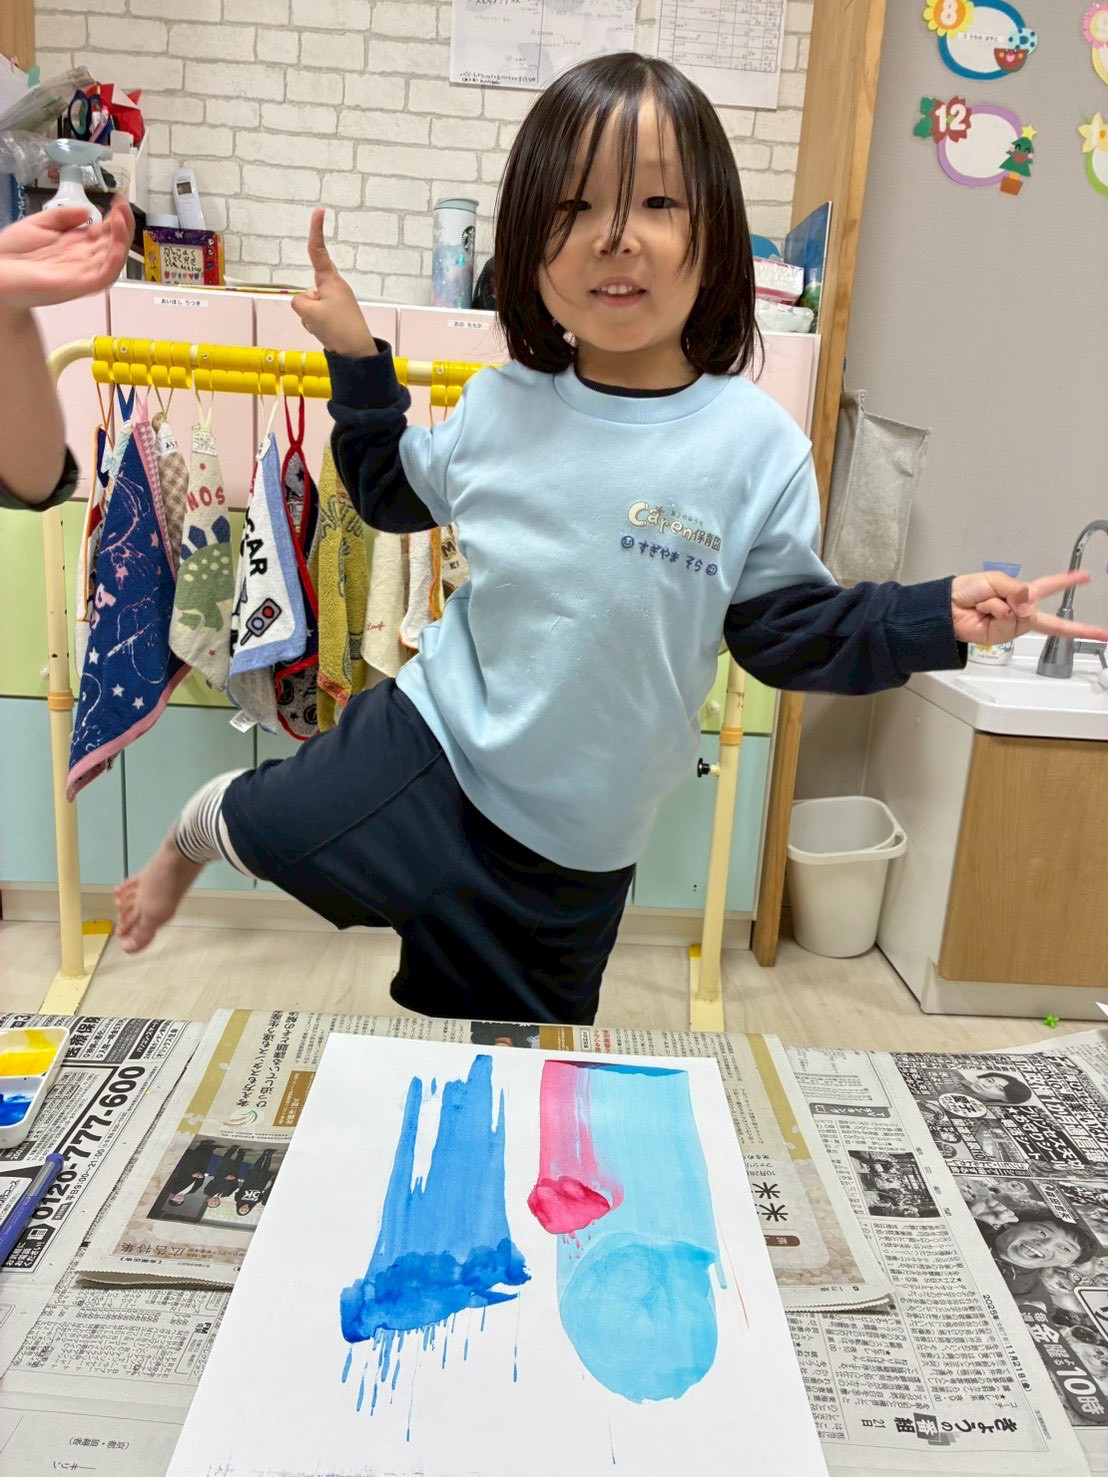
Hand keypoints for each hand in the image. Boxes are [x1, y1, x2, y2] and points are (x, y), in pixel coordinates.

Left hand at [0, 197, 132, 311]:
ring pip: (114, 258)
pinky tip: (116, 241)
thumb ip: (62, 216)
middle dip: (122, 223)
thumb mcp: (39, 223)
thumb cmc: (12, 252)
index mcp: (75, 245)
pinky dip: (116, 259)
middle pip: (113, 243)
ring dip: (122, 238)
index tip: (117, 200)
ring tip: (122, 216)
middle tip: (123, 205)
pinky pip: (106, 275)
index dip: (114, 217)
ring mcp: (84, 273)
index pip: (103, 232)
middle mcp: (83, 259)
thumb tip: (87, 211)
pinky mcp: (81, 285)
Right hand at [291, 207, 376, 357]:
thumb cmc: (337, 328)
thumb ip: (299, 302)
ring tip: (326, 328)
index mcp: (331, 281)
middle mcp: (333, 288)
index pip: (319, 252)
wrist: (356, 354)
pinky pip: (315, 318)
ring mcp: (334, 304)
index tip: (319, 211)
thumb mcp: (310, 313)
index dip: (317, 231)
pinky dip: (316, 326)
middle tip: (322, 321)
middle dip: (306, 306)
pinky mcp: (334, 318)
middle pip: (307, 291)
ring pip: (309, 307)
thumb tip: (306, 304)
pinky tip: (327, 335)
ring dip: (311, 319)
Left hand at [951, 569, 1107, 645]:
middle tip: (1101, 633)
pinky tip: (984, 612)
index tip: (1086, 577)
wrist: (946, 608)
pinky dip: (995, 611)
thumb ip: (1016, 591)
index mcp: (1021, 593)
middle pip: (1052, 619)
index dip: (1067, 582)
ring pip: (1021, 614)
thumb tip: (1029, 609)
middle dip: (1077, 628)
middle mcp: (1021, 610)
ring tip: (986, 603)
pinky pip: (1007, 619)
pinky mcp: (1003, 634)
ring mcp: (1013, 624)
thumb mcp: (995, 581)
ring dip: (1002, 604)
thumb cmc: (967, 590)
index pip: (1049, 586)